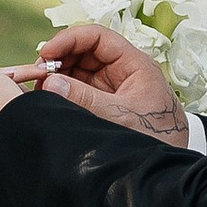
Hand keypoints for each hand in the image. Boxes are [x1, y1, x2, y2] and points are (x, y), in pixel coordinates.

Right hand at [35, 23, 190, 147]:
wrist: (167, 169)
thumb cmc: (157, 139)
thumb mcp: (119, 116)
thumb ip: (85, 99)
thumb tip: (51, 84)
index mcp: (135, 65)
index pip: (98, 37)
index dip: (70, 39)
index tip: (47, 52)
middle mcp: (123, 72)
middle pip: (85, 51)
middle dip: (60, 58)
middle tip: (39, 73)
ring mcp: (114, 88)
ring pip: (80, 70)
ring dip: (60, 75)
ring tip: (42, 87)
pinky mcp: (106, 104)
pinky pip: (81, 89)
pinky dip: (64, 90)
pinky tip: (51, 98)